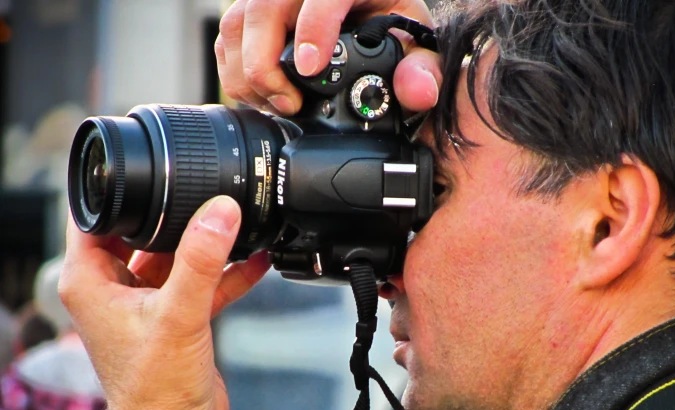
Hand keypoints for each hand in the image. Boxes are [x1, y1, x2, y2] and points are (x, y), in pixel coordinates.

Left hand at [59, 197, 270, 409]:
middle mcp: (113, 287)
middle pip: (141, 232)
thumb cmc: (156, 386)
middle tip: (209, 194)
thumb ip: (202, 260)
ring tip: (240, 224)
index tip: (156, 170)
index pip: (97, 216)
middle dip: (177, 216)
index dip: (123, 192)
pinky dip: (224, 273)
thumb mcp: (179, 313)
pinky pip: (198, 282)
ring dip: (206, 246)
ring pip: (175, 256)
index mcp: (91, 280)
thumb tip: (221, 211)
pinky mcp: (174, 317)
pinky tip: (256, 260)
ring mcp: (145, 302)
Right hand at [215, 0, 442, 114]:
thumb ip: (421, 67)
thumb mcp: (411, 37)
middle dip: (266, 67)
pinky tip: (264, 94)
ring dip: (247, 75)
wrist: (364, 1)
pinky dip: (236, 72)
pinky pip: (225, 39)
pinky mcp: (248, 11)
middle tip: (290, 105)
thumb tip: (418, 92)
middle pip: (262, 12)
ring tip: (279, 104)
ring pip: (235, 27)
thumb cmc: (384, 15)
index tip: (311, 68)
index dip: (313, 30)